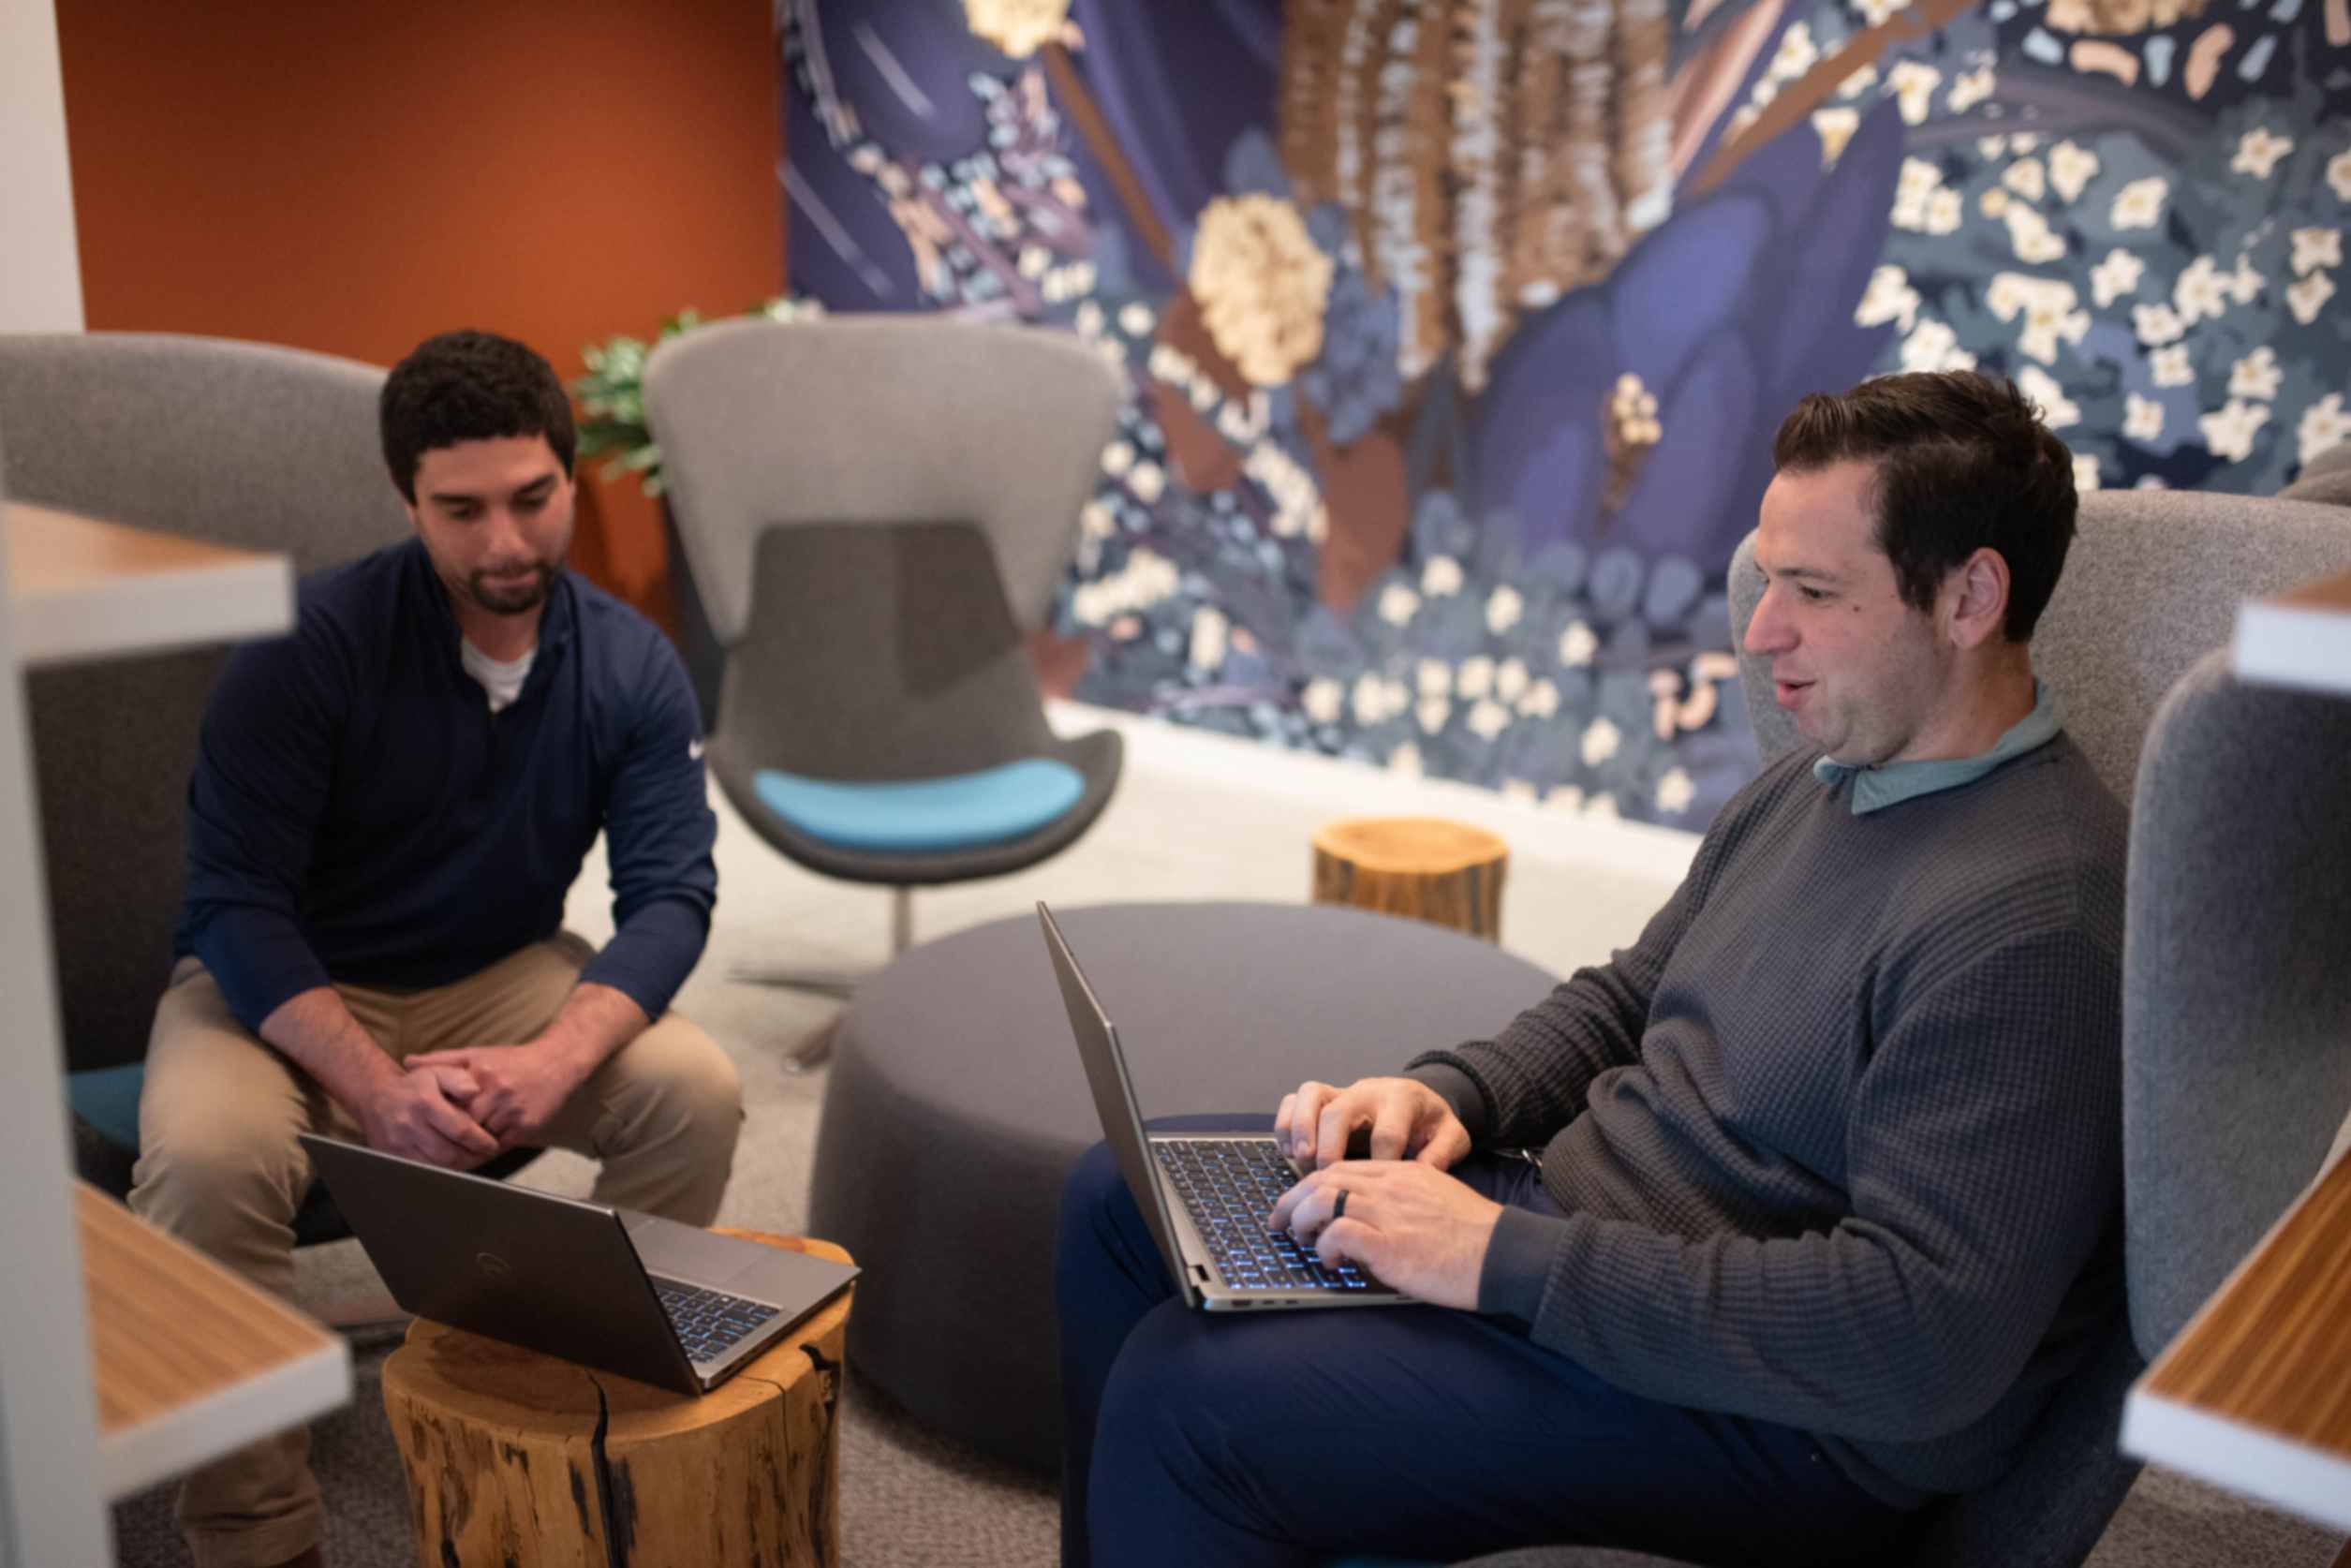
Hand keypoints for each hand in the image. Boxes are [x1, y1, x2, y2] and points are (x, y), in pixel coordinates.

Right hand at [355, 1068, 498, 1169]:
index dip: (481, 1141)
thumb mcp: (437, 1072)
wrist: (377, 1097)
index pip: (460, 1130)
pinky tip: (454, 1162)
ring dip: (461, 1166)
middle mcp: (410, 1125)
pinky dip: (443, 1170)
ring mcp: (399, 1144)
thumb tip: (474, 1091)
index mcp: (425, 1104)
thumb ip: (459, 1079)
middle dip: (474, 1158)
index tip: (493, 1145)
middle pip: (450, 1153)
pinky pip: (424, 1170)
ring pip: (438, 1166)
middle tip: (487, 1155)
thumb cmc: (415, 1085)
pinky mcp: (393, 1156)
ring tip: (474, 1159)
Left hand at [403, 1043, 588, 1149]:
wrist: (556, 1062)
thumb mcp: (476, 1054)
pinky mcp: (528, 1126)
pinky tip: (479, 1147)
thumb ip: (441, 1060)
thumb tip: (407, 1062)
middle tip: (434, 1144)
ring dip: (469, 1145)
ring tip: (454, 1149)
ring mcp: (514, 1111)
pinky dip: (489, 1147)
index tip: (424, 1126)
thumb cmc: (511, 1060)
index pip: (449, 1104)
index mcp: (481, 1075)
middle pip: (464, 1124)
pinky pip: (500, 1145)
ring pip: (481, 1138)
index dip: (436, 1117)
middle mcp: (497, 1092)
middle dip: (451, 1135)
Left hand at [1266, 1161, 1503, 1310]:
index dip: (1310, 1184)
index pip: (1341, 1168)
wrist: (1503, 1254)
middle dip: (1291, 1200)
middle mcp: (1390, 1186)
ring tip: (1301, 1240)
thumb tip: (1369, 1215)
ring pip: (1322, 1200)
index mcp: (1401, 1172)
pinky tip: (1332, 1261)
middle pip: (1323, 1179)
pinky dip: (1325, 1247)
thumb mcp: (1435, 1198)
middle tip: (1278, 1222)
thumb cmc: (1474, 1236)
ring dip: (1301, 1221)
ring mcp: (1388, 1212)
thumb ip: (1402, 1198)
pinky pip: (1338, 1233)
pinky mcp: (1389, 1244)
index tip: (1295, 1203)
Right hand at [1274, 1076, 1470, 1170]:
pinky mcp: (1323, 1099)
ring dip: (1300, 1128)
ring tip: (1300, 1158)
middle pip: (1340, 1110)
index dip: (1381, 1160)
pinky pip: (1294, 1099)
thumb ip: (1443, 1153)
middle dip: (1330, 1144)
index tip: (1379, 1186)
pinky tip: (1287, 1152)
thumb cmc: (1430, 1124)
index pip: (1387, 1130)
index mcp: (1402, 1100)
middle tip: (1326, 1174)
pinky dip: (1285, 1123)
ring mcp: (1341, 1092)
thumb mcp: (1451, 1136)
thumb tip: (1423, 1172)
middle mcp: (1367, 1092)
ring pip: (1311, 1095)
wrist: (1419, 1101)